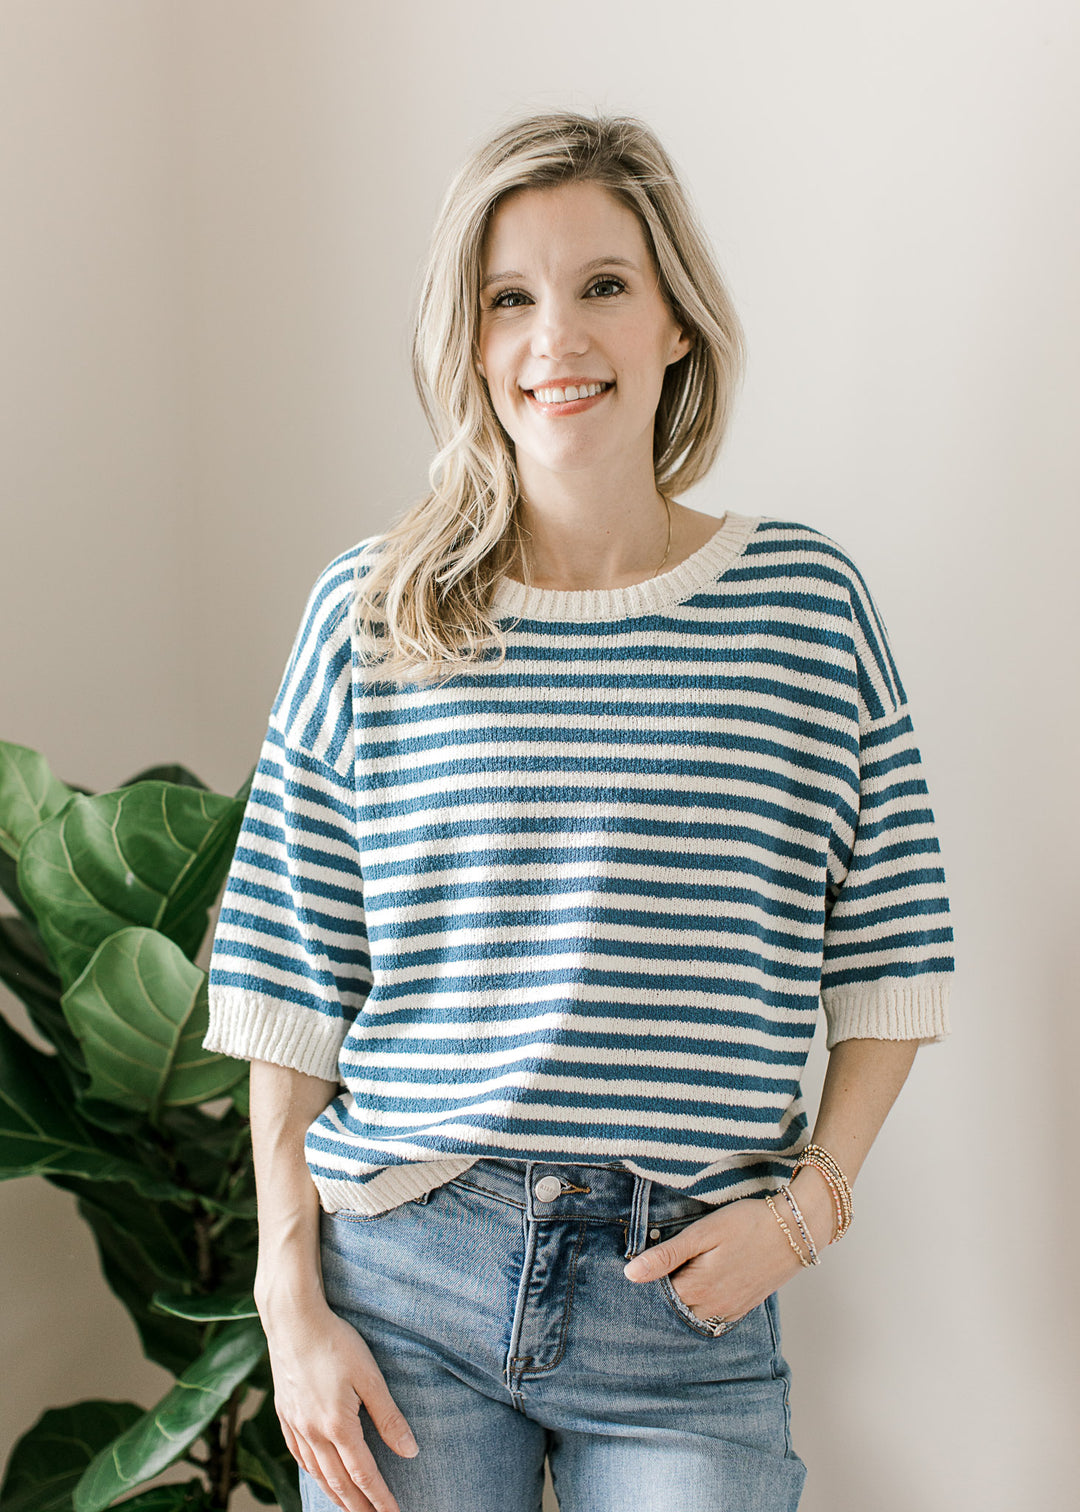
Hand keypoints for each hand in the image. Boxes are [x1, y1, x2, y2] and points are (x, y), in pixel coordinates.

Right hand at [262, 1296, 418, 1511]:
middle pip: (338, 1482)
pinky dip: (311, 1473)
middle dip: (358, 1506)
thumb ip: (389, 1417)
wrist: (292, 1320)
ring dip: (335, 1495)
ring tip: (350, 1508)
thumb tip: (410, 1451)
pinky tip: (318, 1475)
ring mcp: (296, 1425)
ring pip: (316, 1473)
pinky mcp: (285, 1414)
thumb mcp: (370, 1376)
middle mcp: (313, 1432)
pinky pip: (298, 1455)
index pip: (364, 1475)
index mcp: (338, 1426)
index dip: (380, 1498)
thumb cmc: (335, 1342)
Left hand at [622, 1190, 812, 1323]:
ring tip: (679, 1276)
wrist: (795, 1232)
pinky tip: (701, 1289)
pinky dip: (702, 1307)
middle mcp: (711, 1307)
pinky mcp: (744, 1307)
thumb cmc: (747, 1224)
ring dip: (683, 1302)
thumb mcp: (703, 1233)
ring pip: (694, 1316)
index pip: (657, 1296)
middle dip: (663, 1294)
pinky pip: (714, 1317)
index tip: (640, 1267)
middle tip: (657, 1271)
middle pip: (674, 1309)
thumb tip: (630, 1274)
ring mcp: (729, 1310)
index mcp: (696, 1287)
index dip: (647, 1282)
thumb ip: (667, 1255)